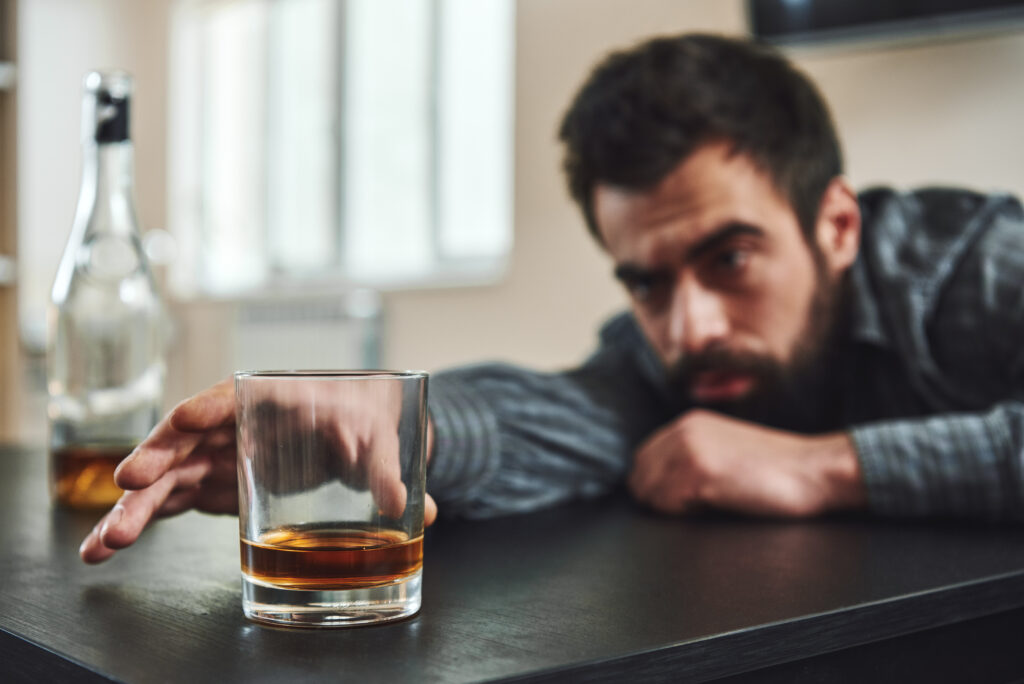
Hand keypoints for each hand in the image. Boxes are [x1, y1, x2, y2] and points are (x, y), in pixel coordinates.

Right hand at [80, 378, 437, 563]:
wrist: (352, 437)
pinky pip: (165, 504)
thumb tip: (412, 505)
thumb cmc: (360, 421)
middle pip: (184, 438)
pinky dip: (136, 524)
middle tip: (129, 482)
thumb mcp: (377, 439)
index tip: (183, 422)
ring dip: (133, 508)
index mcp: (267, 398)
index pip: (232, 396)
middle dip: (156, 459)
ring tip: (103, 544)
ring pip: (165, 478)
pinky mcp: (207, 485)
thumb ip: (386, 470)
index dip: (206, 408)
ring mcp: (213, 456)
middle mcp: (231, 424)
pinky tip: (100, 550)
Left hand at [628, 409, 865, 516]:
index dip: (654, 486)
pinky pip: (667, 504)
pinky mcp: (699, 473)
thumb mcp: (724, 449)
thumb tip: (657, 483)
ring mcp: (689, 450)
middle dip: (658, 498)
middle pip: (640, 476)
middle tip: (694, 507)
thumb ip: (690, 456)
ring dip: (671, 507)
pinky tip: (716, 506)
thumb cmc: (776, 471)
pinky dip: (684, 514)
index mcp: (688, 423)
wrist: (815, 470)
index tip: (678, 501)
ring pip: (649, 492)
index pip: (642, 459)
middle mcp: (683, 431)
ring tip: (709, 504)